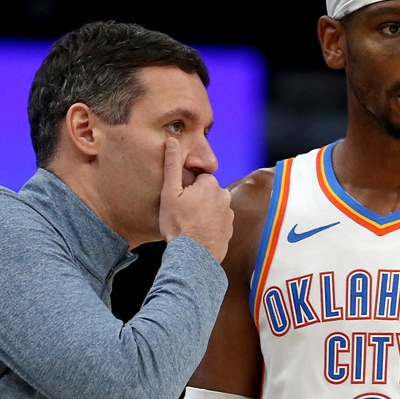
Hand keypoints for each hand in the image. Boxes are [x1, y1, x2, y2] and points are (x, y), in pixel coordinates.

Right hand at [158, 138, 232, 262]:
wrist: (193, 257)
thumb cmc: (179, 224)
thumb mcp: (169, 193)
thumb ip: (172, 166)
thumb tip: (172, 141)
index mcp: (210, 184)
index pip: (198, 179)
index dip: (186, 189)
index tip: (179, 201)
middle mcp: (224, 196)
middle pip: (206, 192)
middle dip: (196, 200)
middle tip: (182, 214)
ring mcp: (229, 215)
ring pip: (213, 208)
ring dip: (204, 213)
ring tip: (189, 226)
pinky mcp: (230, 230)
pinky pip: (218, 223)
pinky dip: (210, 227)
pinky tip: (198, 235)